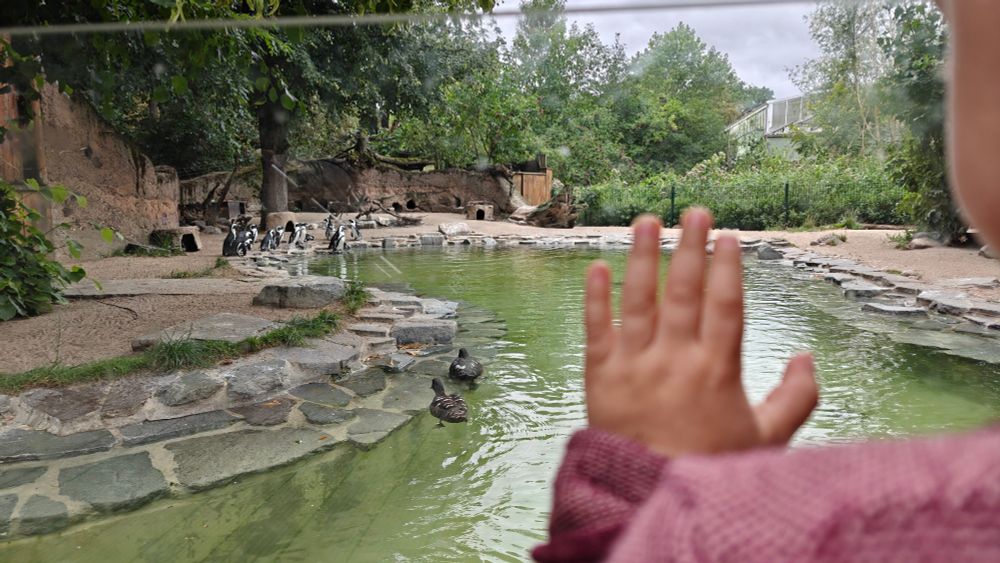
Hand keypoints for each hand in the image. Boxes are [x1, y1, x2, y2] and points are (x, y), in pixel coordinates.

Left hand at [583, 210, 817, 456]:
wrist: (651, 496)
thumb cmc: (709, 467)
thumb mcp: (767, 439)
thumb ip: (795, 397)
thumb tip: (807, 356)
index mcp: (717, 370)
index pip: (724, 305)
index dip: (727, 267)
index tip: (729, 237)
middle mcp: (676, 359)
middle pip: (683, 291)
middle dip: (690, 246)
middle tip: (694, 211)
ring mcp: (635, 365)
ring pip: (638, 300)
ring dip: (641, 256)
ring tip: (645, 221)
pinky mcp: (601, 377)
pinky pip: (596, 329)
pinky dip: (595, 298)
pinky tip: (596, 266)